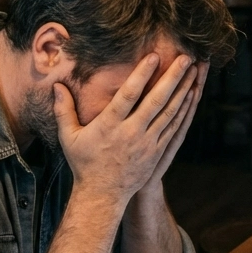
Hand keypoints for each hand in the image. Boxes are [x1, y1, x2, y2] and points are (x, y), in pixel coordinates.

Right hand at [53, 53, 197, 206]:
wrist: (102, 195)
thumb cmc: (84, 163)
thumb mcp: (69, 137)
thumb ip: (63, 110)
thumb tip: (56, 85)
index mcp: (109, 126)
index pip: (128, 96)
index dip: (142, 75)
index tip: (154, 56)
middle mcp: (131, 133)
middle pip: (156, 101)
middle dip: (173, 77)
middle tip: (186, 57)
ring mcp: (147, 144)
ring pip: (170, 113)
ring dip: (183, 90)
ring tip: (195, 70)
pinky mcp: (157, 152)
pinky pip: (174, 127)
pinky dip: (184, 110)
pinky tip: (192, 95)